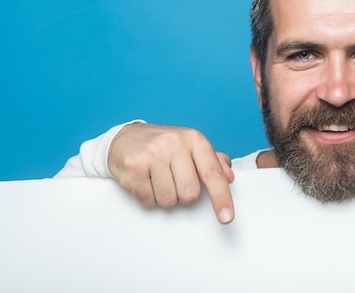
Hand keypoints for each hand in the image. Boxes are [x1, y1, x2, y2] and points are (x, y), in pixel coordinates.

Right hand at [108, 123, 234, 223]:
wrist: (125, 137)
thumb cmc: (164, 145)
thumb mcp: (191, 146)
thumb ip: (213, 161)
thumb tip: (229, 176)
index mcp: (194, 139)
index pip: (213, 174)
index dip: (222, 198)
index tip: (227, 217)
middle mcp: (175, 143)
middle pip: (190, 194)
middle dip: (183, 194)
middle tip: (174, 180)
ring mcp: (153, 154)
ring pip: (168, 200)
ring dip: (164, 196)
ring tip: (158, 179)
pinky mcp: (134, 166)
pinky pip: (148, 199)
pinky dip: (148, 197)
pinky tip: (145, 181)